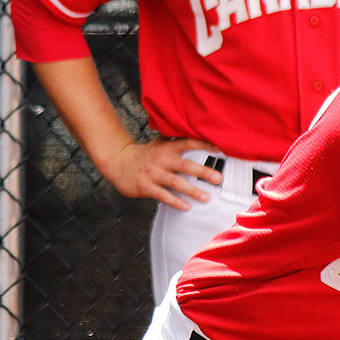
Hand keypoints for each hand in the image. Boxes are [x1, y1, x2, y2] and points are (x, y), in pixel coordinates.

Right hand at [101, 137, 222, 209]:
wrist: (119, 163)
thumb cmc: (145, 155)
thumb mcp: (160, 143)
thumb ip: (177, 140)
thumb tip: (198, 132)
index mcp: (167, 148)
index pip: (188, 143)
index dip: (205, 145)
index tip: (221, 149)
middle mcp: (162, 160)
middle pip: (185, 165)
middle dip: (203, 172)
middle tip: (218, 178)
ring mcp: (154, 174)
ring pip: (176, 183)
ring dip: (192, 191)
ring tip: (206, 197)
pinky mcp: (146, 187)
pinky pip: (163, 196)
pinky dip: (176, 202)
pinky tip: (187, 207)